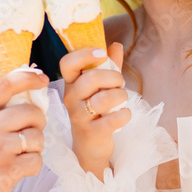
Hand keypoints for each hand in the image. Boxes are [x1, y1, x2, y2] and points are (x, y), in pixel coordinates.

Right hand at [0, 69, 48, 191]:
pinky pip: (36, 161)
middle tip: (30, 130)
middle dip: (38, 121)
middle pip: (31, 112)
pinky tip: (19, 168)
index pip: (6, 85)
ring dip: (35, 146)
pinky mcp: (8, 170)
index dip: (28, 78)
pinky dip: (32, 165)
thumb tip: (27, 92)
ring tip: (21, 152)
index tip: (41, 79)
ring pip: (37, 137)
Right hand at [60, 43, 130, 179]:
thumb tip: (116, 45)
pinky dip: (124, 115)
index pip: (67, 62)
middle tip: (120, 83)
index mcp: (71, 83)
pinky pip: (112, 119)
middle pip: (91, 78)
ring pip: (103, 99)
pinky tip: (124, 115)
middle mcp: (70, 98)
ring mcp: (79, 116)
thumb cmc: (96, 111)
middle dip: (114, 77)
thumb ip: (109, 65)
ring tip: (122, 100)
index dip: (84, 54)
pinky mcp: (91, 132)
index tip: (102, 54)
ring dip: (121, 96)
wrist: (90, 146)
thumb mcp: (101, 86)